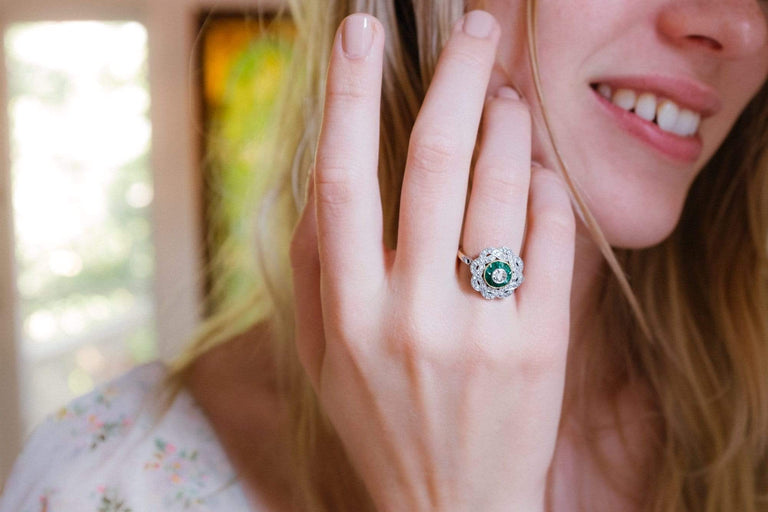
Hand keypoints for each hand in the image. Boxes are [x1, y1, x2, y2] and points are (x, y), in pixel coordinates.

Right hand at [290, 10, 575, 511]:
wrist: (452, 508)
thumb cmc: (381, 424)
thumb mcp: (324, 358)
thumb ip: (315, 270)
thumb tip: (325, 181)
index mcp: (348, 314)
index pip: (343, 182)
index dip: (350, 98)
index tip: (361, 35)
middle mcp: (410, 315)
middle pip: (435, 165)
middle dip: (459, 79)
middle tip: (479, 30)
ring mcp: (481, 331)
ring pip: (502, 191)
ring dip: (511, 125)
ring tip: (509, 96)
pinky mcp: (541, 346)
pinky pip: (551, 239)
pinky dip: (547, 189)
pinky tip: (537, 174)